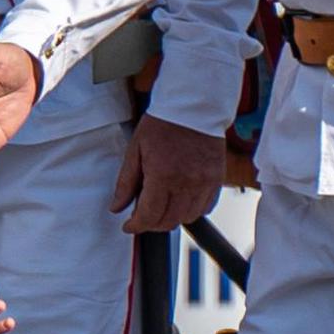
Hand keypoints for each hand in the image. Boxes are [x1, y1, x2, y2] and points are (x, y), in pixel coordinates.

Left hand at [112, 115, 229, 236]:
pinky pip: (205, 208)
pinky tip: (180, 200)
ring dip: (171, 218)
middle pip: (168, 221)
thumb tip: (117, 208)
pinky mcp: (216, 180)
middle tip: (142, 216)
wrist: (193, 107)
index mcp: (162, 175)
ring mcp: (204, 183)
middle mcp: (186, 183)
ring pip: (187, 218)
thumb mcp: (136, 149)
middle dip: (151, 224)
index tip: (129, 225)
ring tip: (161, 206)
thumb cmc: (162, 124)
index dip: (136, 226)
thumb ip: (126, 182)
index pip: (149, 216)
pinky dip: (191, 210)